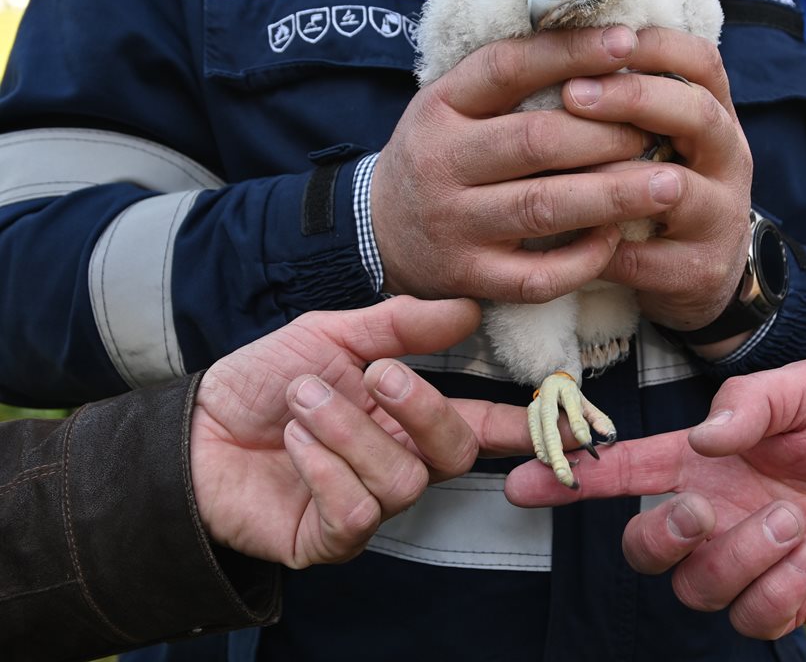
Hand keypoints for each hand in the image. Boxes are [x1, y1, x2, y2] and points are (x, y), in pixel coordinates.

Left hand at [190, 296, 530, 567]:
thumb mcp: (331, 334)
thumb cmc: (264, 381)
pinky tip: (293, 443)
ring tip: (302, 400)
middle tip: (374, 375)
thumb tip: (467, 309)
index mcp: (406, 419)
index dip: (525, 426)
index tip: (570, 421)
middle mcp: (397, 464)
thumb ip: (400, 325)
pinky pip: (356, 513)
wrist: (192, 426)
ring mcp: (366, 505)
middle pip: (452, 452)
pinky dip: (322, 469)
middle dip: (419, 408)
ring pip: (400, 480)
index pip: (480, 426)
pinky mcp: (329, 539)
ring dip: (347, 431)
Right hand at [371, 26, 687, 303]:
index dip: (570, 53)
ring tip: (668, 184)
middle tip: (661, 127)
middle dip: (608, 133)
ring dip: (612, 195)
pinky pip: (536, 276)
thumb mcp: (452, 105)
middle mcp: (442, 162)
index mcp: (440, 106)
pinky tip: (617, 239)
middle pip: (535, 141)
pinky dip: (582, 259)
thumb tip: (600, 41)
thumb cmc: (441, 157)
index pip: (507, 68)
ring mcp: (454, 224)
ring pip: (543, 208)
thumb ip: (509, 79)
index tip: (628, 42)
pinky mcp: (469, 276)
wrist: (378, 232)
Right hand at [505, 360, 805, 638]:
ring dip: (739, 557)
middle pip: (642, 550)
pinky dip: (778, 588)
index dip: (569, 480)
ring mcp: (750, 558)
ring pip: (698, 588)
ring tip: (793, 521)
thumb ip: (754, 402)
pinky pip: (753, 619)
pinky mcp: (790, 597)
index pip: (623, 473)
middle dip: (659, 537)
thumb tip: (706, 436)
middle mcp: (717, 511)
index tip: (518, 485)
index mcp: (705, 461)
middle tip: (705, 510)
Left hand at [562, 27, 753, 335]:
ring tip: (563, 170)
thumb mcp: (661, 137)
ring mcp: (720, 218)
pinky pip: (648, 258)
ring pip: (677, 190)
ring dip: (616, 177)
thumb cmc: (660, 188)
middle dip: (633, 99)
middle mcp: (729, 160)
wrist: (701, 274)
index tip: (602, 37)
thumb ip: (630, 100)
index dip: (655, 45)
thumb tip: (561, 44)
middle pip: (698, 115)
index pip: (701, 63)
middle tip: (573, 94)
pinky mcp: (699, 270)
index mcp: (716, 117)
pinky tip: (562, 237)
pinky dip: (602, 247)